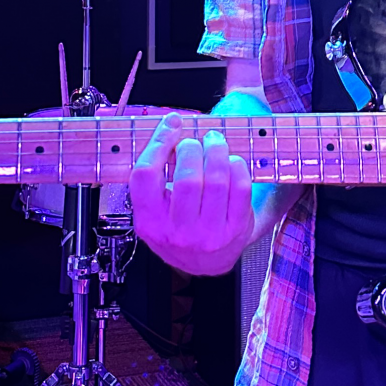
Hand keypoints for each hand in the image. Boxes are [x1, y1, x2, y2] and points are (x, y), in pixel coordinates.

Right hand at [128, 115, 254, 274]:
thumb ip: (155, 172)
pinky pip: (239, 187)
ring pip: (215, 180)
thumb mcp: (154, 207)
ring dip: (216, 151)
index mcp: (149, 221)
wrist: (204, 262)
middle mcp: (176, 232)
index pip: (146, 175)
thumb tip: (172, 123)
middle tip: (194, 142)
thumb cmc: (177, 225)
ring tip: (214, 142)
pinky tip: (230, 161)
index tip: (172, 124)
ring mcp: (208, 234)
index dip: (159, 143)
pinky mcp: (235, 229)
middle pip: (186, 178)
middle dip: (191, 148)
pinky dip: (236, 165)